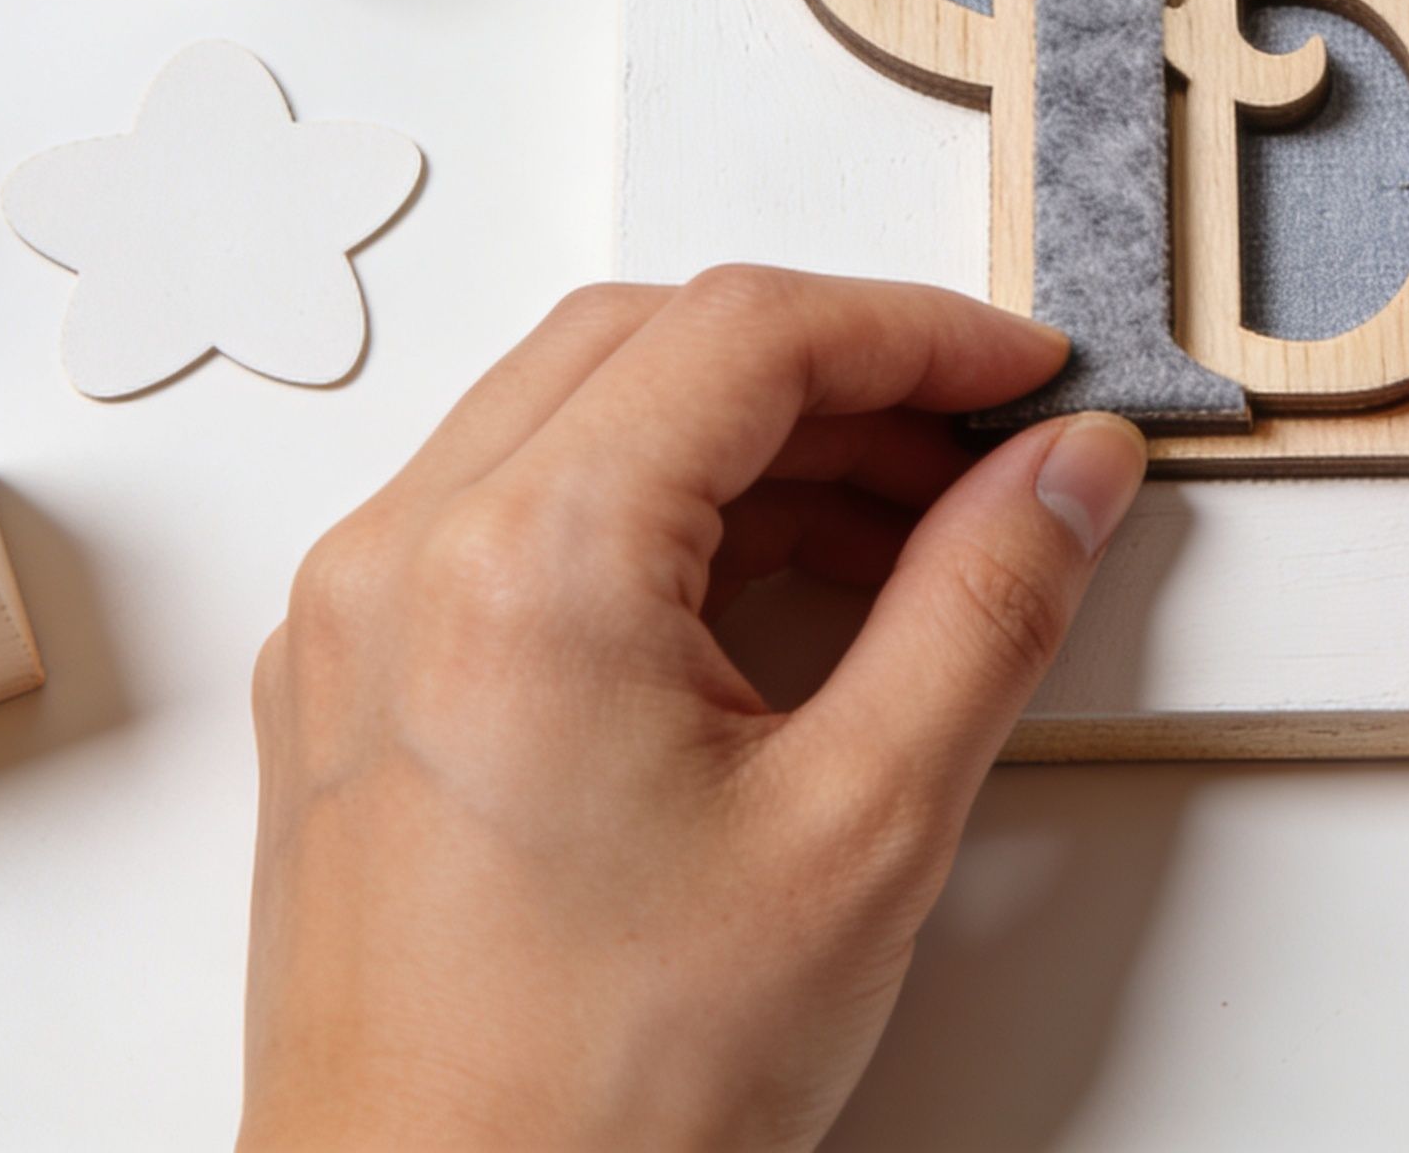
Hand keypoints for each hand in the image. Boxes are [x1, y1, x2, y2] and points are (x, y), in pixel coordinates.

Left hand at [238, 269, 1147, 1150]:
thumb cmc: (600, 1096)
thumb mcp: (862, 832)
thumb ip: (983, 610)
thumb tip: (1061, 475)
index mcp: (525, 562)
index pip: (747, 333)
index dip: (918, 333)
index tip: (1029, 381)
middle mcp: (404, 561)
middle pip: (649, 347)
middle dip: (836, 376)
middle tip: (984, 455)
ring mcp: (354, 627)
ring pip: (570, 424)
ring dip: (744, 447)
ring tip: (906, 543)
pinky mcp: (347, 696)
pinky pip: (504, 524)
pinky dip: (647, 521)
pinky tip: (765, 611)